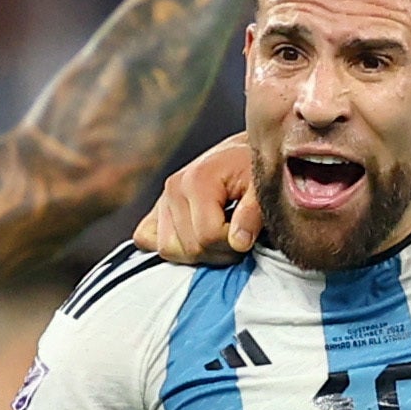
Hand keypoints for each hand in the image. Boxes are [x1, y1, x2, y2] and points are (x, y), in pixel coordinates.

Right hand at [135, 140, 259, 262]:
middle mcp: (173, 188)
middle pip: (190, 247)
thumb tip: (238, 242)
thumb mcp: (264, 187)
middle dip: (220, 252)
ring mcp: (161, 200)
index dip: (234, 245)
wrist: (242, 155)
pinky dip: (171, 246)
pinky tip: (194, 238)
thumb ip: (254, 213)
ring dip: (199, 253)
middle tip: (238, 237)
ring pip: (169, 250)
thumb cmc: (255, 171)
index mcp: (197, 180)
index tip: (249, 234)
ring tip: (220, 237)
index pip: (208, 236)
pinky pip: (146, 239)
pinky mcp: (155, 210)